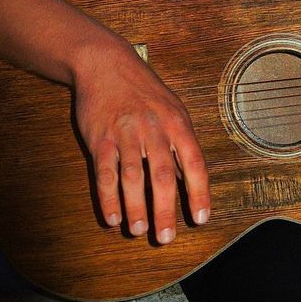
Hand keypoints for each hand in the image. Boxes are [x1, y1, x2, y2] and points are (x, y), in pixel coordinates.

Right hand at [72, 39, 209, 242]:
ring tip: (139, 231)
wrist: (106, 64)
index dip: (199, 192)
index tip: (200, 219)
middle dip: (165, 210)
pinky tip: (112, 217)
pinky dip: (108, 198)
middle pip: (162, 176)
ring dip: (136, 208)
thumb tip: (187, 181)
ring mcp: (126, 134)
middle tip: (165, 237)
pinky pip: (105, 173)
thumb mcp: (172, 108)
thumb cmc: (144, 90)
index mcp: (177, 124)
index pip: (194, 163)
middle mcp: (154, 130)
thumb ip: (179, 143)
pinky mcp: (100, 139)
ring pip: (132, 178)